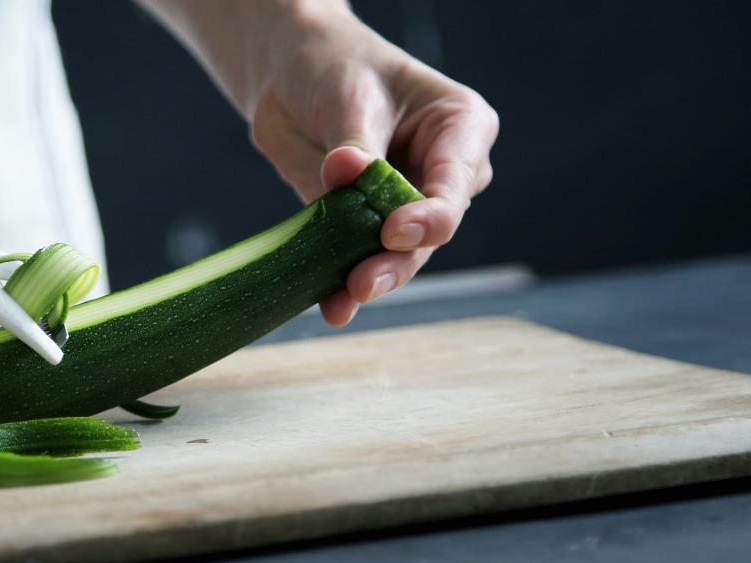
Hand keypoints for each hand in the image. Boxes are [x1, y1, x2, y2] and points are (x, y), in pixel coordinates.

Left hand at [248, 5, 498, 324]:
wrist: (290, 75)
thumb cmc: (336, 68)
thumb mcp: (349, 95)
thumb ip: (353, 142)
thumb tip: (346, 172)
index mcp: (461, 130)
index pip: (454, 183)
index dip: (429, 215)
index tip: (393, 231)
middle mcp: (442, 175)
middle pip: (429, 231)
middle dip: (397, 260)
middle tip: (363, 282)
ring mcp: (404, 206)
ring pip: (398, 255)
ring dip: (370, 280)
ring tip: (343, 300)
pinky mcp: (362, 227)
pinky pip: (356, 259)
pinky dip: (342, 284)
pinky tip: (331, 306)